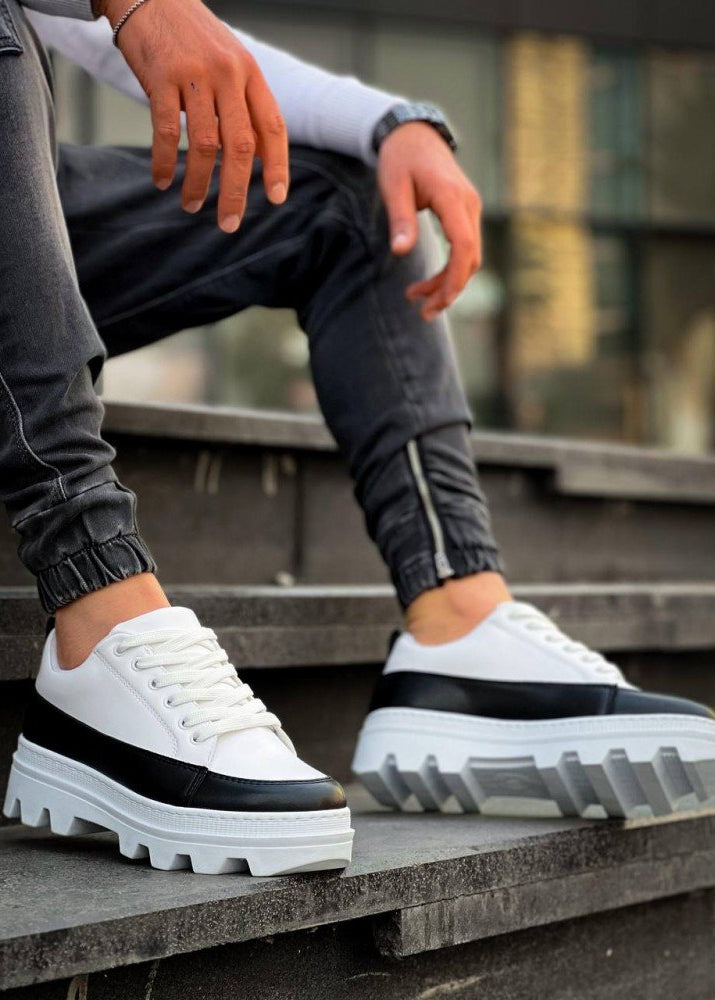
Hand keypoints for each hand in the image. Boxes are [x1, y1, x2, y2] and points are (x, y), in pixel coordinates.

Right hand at [101, 0, 288, 232]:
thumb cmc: (190, 37)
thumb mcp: (229, 63)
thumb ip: (243, 105)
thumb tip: (258, 156)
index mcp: (250, 73)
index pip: (273, 127)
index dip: (277, 166)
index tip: (275, 197)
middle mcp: (229, 74)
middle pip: (241, 146)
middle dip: (236, 191)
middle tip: (229, 223)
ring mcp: (196, 75)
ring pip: (206, 145)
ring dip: (198, 184)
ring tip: (191, 205)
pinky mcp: (162, 76)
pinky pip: (168, 132)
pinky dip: (166, 163)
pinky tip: (163, 181)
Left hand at [377, 122, 481, 320]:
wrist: (413, 134)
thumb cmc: (400, 159)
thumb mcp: (392, 186)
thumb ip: (399, 219)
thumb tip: (400, 252)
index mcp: (451, 197)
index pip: (463, 244)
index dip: (455, 277)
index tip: (438, 301)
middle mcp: (468, 204)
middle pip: (470, 257)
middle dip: (450, 289)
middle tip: (423, 313)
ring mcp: (470, 209)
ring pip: (469, 256)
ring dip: (448, 283)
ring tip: (417, 299)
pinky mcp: (465, 214)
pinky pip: (464, 249)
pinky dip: (450, 269)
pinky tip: (429, 283)